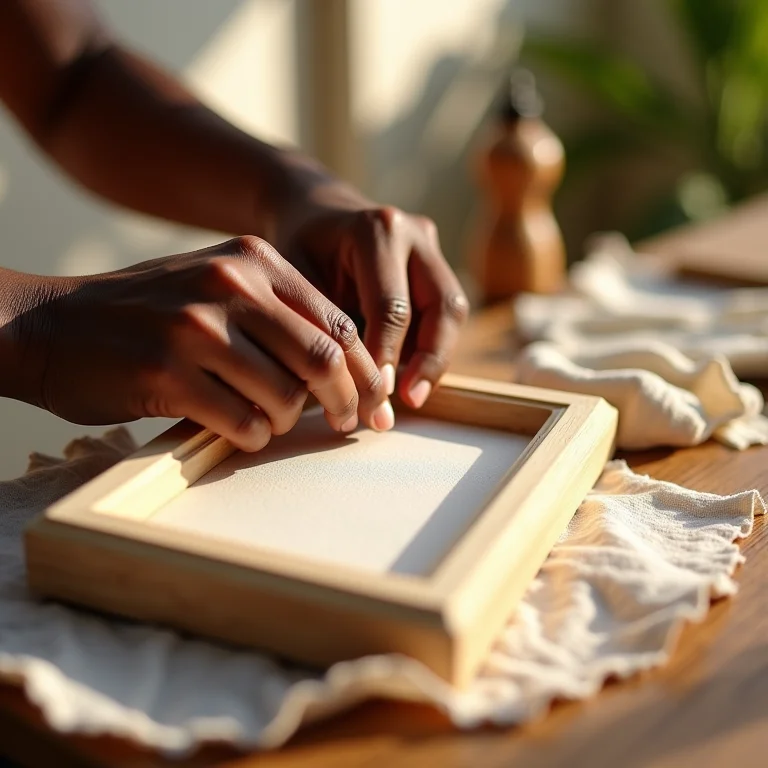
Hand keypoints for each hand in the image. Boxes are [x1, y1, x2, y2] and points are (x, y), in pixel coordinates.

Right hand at [10, 237, 392, 450]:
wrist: (51, 326)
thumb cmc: (146, 314)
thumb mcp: (216, 286)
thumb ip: (277, 314)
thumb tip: (344, 368)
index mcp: (254, 260)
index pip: (338, 321)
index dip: (364, 368)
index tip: (372, 398)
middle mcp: (230, 285)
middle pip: (324, 359)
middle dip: (347, 402)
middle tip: (349, 424)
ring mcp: (197, 328)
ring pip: (286, 396)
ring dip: (289, 421)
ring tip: (271, 421)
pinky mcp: (167, 373)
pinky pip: (242, 422)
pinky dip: (252, 435)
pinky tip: (239, 428)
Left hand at [275, 169, 468, 406]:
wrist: (316, 211)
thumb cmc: (299, 246)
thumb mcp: (296, 278)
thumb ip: (323, 325)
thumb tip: (340, 391)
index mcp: (376, 230)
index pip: (392, 307)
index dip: (386, 356)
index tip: (375, 395)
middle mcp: (413, 234)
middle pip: (443, 306)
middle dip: (429, 360)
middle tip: (409, 400)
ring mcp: (431, 247)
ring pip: (453, 311)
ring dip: (437, 357)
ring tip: (413, 396)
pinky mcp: (436, 264)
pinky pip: (445, 312)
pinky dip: (431, 346)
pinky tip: (410, 376)